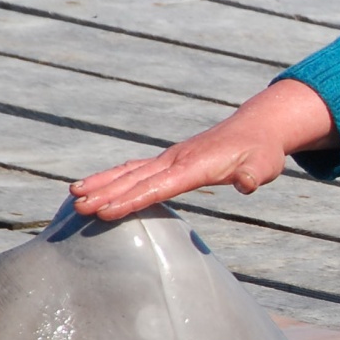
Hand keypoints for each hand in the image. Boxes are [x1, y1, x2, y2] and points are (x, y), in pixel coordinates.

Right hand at [70, 79, 336, 220]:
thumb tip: (248, 183)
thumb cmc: (261, 152)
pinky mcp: (169, 160)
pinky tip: (94, 186)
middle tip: (78, 208)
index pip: (158, 186)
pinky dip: (113, 176)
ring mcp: (170, 158)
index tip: (105, 212)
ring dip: (102, 182)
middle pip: (135, 179)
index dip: (132, 200)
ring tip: (74, 195)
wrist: (256, 128)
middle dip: (106, 193)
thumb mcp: (265, 165)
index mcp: (195, 166)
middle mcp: (176, 160)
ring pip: (129, 170)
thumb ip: (254, 175)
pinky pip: (135, 168)